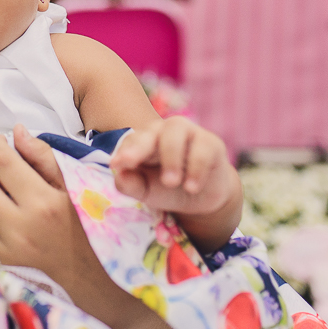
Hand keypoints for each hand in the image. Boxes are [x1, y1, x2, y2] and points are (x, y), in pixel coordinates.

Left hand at [0, 125, 96, 286]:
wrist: (94, 277)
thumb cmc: (88, 226)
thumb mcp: (75, 187)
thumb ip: (43, 157)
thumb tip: (16, 131)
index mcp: (43, 204)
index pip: (2, 162)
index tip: (1, 142)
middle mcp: (20, 228)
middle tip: (2, 171)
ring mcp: (6, 249)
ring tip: (1, 194)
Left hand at [109, 117, 241, 249]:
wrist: (202, 197)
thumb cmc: (167, 189)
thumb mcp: (146, 191)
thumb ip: (130, 184)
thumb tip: (119, 175)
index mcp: (144, 139)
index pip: (131, 140)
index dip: (124, 151)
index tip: (116, 164)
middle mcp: (165, 130)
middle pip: (151, 130)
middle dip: (140, 147)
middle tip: (131, 164)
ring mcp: (189, 133)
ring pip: (177, 130)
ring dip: (171, 157)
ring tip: (170, 182)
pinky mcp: (211, 143)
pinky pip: (203, 149)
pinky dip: (196, 169)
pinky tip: (191, 187)